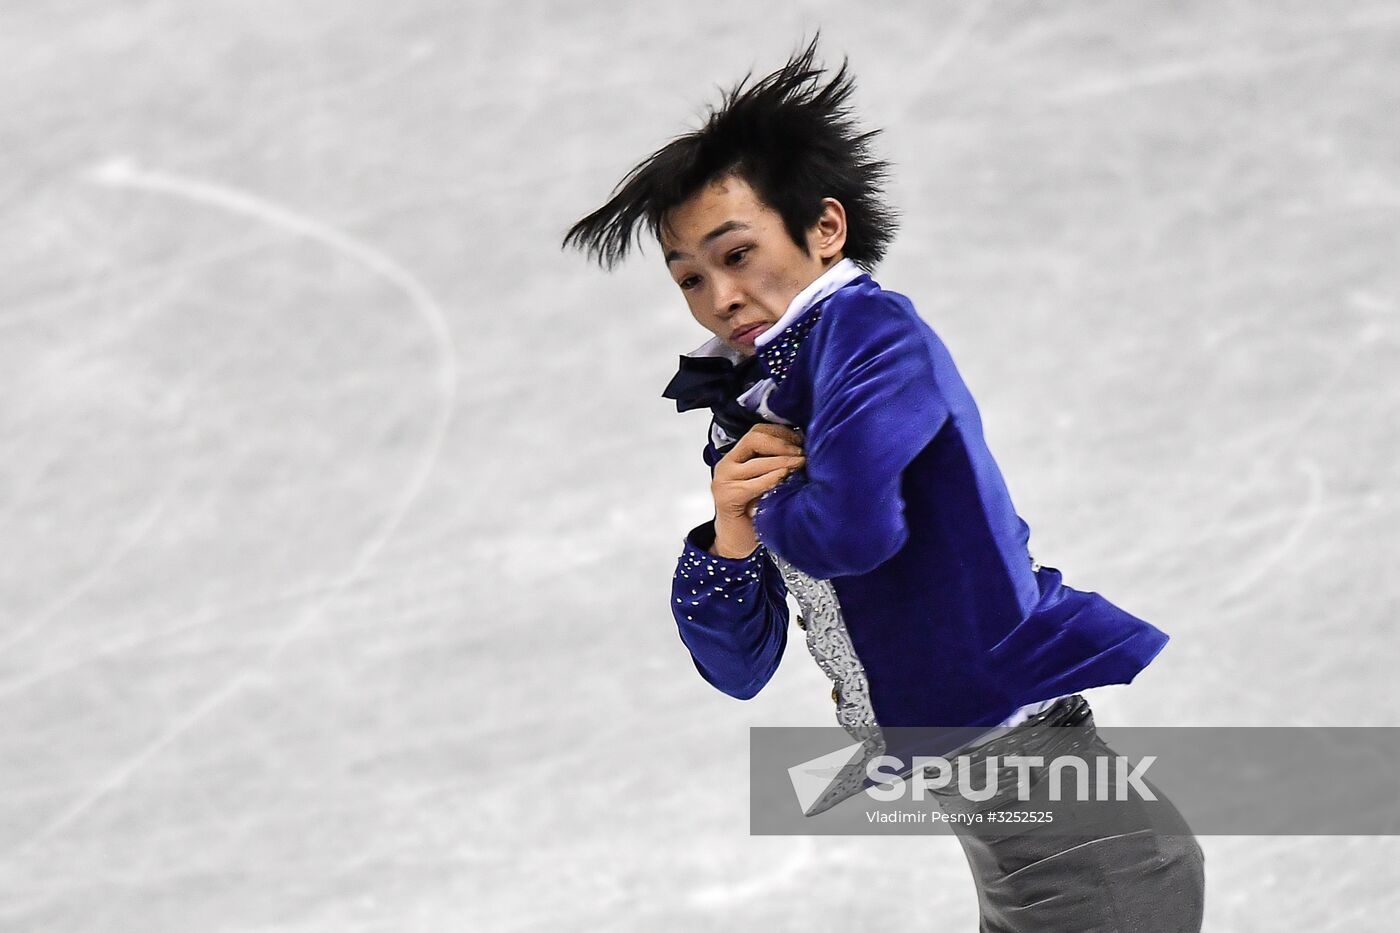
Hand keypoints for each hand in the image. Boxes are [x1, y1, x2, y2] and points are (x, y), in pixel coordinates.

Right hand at [708, 424, 804, 557]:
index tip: (800, 440)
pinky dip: (772, 478)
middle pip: (754, 439)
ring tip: (801, 464)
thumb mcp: (765, 481)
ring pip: (757, 462)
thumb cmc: (755, 510)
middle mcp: (726, 464)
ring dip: (783, 461)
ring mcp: (724, 480)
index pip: (757, 431)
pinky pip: (754, 483)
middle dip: (782, 444)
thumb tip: (802, 449)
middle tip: (802, 453)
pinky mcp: (727, 497)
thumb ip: (774, 464)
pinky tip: (785, 478)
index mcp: (735, 457)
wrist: (738, 540)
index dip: (780, 432)